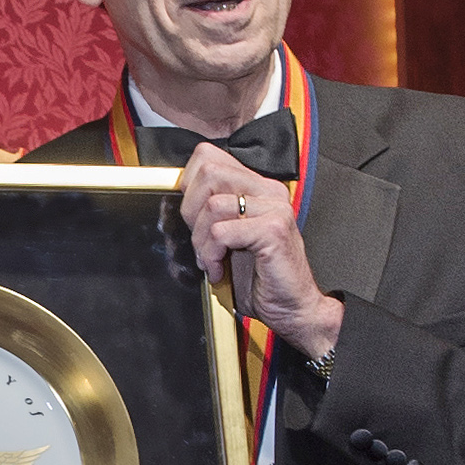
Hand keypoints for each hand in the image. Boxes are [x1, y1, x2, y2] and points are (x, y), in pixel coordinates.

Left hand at [178, 142, 341, 360]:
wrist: (292, 307)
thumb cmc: (259, 277)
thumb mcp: (227, 237)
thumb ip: (209, 212)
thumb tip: (172, 198)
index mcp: (256, 186)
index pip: (207, 157)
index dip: (188, 186)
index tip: (192, 218)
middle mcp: (268, 190)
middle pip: (208, 173)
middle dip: (191, 211)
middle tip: (201, 241)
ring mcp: (274, 208)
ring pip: (212, 205)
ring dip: (201, 240)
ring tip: (212, 260)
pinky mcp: (274, 230)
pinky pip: (221, 231)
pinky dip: (212, 254)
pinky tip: (220, 269)